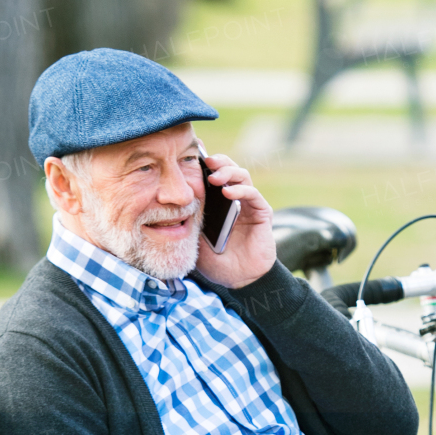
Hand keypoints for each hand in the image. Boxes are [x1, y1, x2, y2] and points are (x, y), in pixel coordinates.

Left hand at [196, 153, 276, 287]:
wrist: (238, 280)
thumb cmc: (216, 261)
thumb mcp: (195, 238)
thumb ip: (190, 219)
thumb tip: (173, 201)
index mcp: (217, 203)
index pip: (212, 175)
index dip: (204, 163)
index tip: (190, 154)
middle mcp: (234, 199)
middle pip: (228, 170)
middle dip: (218, 162)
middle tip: (205, 161)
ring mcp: (249, 205)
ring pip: (242, 176)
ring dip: (228, 172)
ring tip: (215, 177)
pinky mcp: (262, 213)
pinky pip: (253, 194)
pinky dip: (241, 190)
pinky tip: (229, 193)